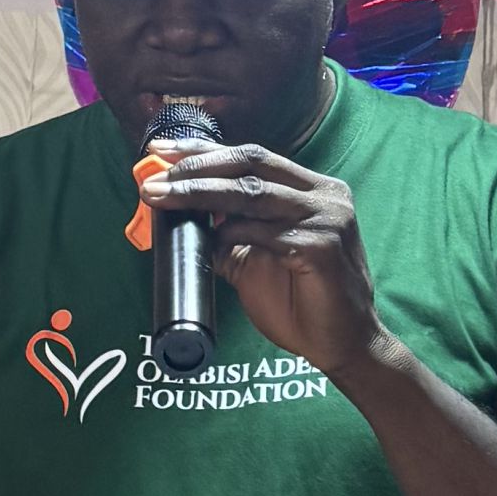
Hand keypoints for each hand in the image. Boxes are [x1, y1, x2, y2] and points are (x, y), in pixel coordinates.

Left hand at [143, 141, 386, 380]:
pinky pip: (264, 233)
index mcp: (312, 190)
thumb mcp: (256, 259)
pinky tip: (207, 240)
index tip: (161, 149)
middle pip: (250, 163)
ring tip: (161, 197)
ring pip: (252, 193)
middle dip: (196, 165)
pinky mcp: (322, 247)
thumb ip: (229, 234)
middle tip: (154, 175)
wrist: (343, 345)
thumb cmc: (302, 303)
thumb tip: (180, 219)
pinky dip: (230, 234)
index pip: (252, 157)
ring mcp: (327, 218)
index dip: (205, 150)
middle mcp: (325, 195)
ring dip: (199, 192)